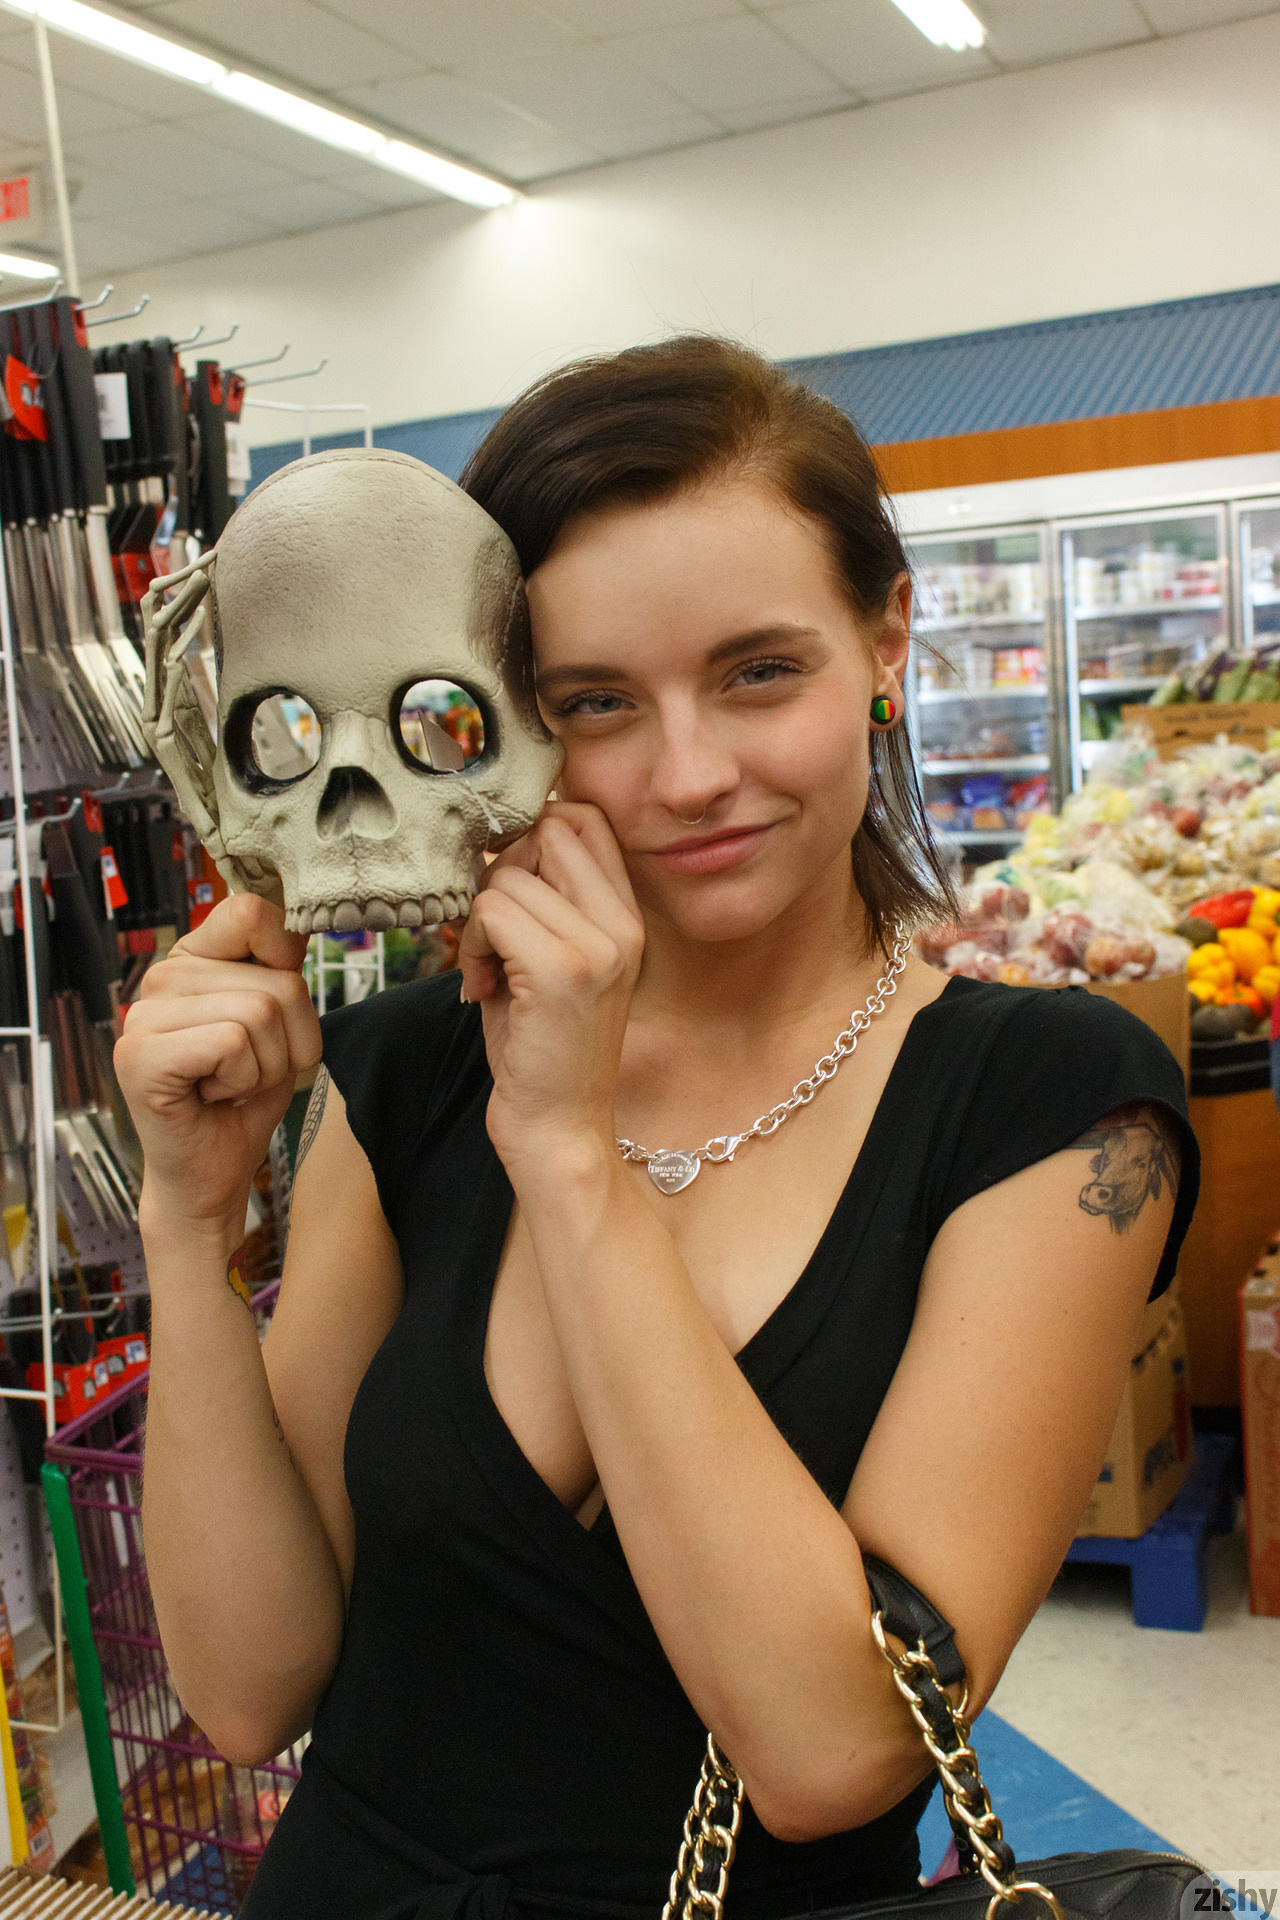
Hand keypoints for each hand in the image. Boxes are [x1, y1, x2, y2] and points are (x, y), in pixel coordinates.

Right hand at [114, 894, 320, 1240]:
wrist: (211, 1172)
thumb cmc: (243, 1099)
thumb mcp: (279, 1025)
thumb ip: (281, 971)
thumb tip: (296, 924)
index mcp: (195, 958)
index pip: (253, 912)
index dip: (288, 959)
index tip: (277, 1012)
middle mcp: (162, 976)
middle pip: (279, 980)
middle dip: (290, 1042)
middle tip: (251, 1072)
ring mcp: (144, 1014)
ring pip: (260, 1013)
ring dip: (267, 1067)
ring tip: (230, 1085)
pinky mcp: (141, 1055)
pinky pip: (233, 1044)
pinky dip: (242, 1082)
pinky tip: (212, 1096)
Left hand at [458, 803, 643, 1172]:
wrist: (559, 1130)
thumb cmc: (543, 1051)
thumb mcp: (553, 964)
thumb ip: (541, 902)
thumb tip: (497, 844)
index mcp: (627, 918)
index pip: (585, 820)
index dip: (532, 838)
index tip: (511, 891)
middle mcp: (622, 925)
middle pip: (546, 832)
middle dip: (502, 873)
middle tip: (496, 933)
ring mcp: (596, 946)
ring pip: (506, 876)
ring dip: (480, 922)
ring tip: (490, 972)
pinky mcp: (560, 970)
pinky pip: (491, 911)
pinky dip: (472, 946)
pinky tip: (482, 988)